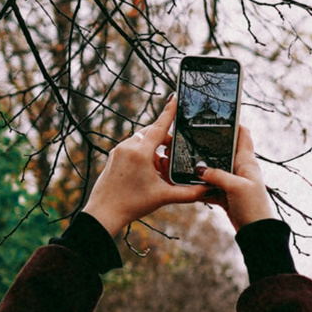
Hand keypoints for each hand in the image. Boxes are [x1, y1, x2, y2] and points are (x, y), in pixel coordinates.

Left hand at [82, 99, 201, 238]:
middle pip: (151, 132)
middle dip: (165, 140)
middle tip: (175, 153)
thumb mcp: (164, 197)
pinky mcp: (113, 156)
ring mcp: (119, 150)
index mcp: (141, 152)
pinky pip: (132, 147)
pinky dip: (143, 154)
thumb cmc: (132, 204)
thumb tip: (208, 190)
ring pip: (142, 140)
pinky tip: (148, 172)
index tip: (176, 97)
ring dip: (154, 149)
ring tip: (161, 169)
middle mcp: (128, 146)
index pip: (160, 126)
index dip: (170, 112)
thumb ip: (188, 193)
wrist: (103, 213)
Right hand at [195, 113, 274, 237]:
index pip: (243, 134)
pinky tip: (185, 183)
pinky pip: (209, 187)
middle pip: (223, 151)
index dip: (233, 123)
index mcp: (247, 161)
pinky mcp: (226, 196)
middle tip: (190, 137)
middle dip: (209, 145)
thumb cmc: (253, 207)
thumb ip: (217, 175)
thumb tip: (199, 168)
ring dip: (201, 167)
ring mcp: (232, 183)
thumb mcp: (236, 187)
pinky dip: (199, 186)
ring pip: (213, 170)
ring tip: (182, 159)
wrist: (257, 233)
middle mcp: (240, 169)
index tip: (218, 115)